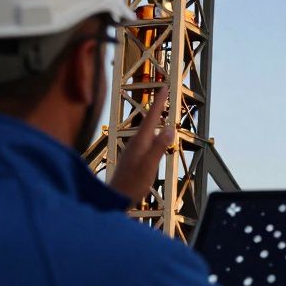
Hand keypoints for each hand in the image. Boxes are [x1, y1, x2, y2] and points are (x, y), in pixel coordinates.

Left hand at [109, 86, 174, 203]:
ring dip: (155, 119)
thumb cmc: (132, 184)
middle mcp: (135, 142)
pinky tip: (155, 136)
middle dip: (157, 107)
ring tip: (161, 111)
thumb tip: (169, 129)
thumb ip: (159, 147)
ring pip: (147, 130)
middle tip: (164, 94)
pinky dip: (154, 132)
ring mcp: (133, 150)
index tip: (165, 87)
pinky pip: (147, 139)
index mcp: (140, 141)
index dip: (159, 102)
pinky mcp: (134, 158)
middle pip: (149, 120)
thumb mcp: (149, 166)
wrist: (115, 199)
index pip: (151, 117)